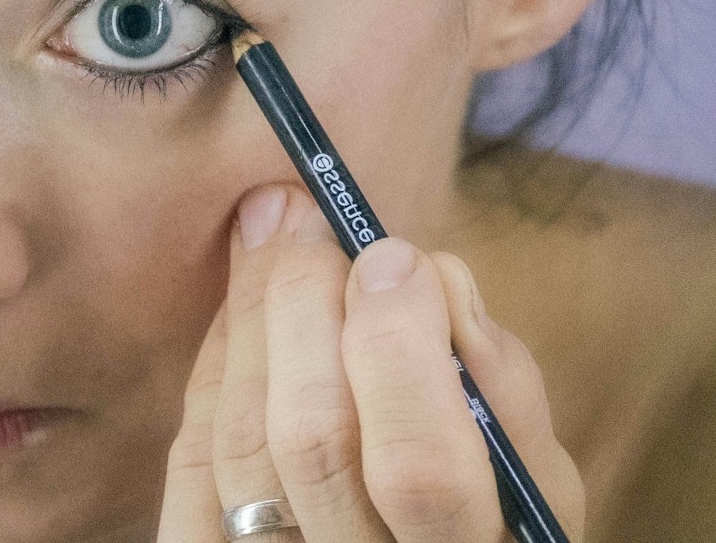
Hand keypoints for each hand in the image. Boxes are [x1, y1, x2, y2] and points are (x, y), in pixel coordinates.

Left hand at [159, 185, 584, 540]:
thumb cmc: (491, 521)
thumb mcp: (534, 485)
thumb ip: (503, 391)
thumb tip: (431, 274)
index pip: (419, 469)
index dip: (397, 351)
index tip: (390, 253)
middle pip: (309, 441)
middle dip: (303, 308)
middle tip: (305, 216)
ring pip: (239, 443)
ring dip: (250, 318)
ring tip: (270, 229)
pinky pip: (193, 467)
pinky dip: (215, 372)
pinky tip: (240, 309)